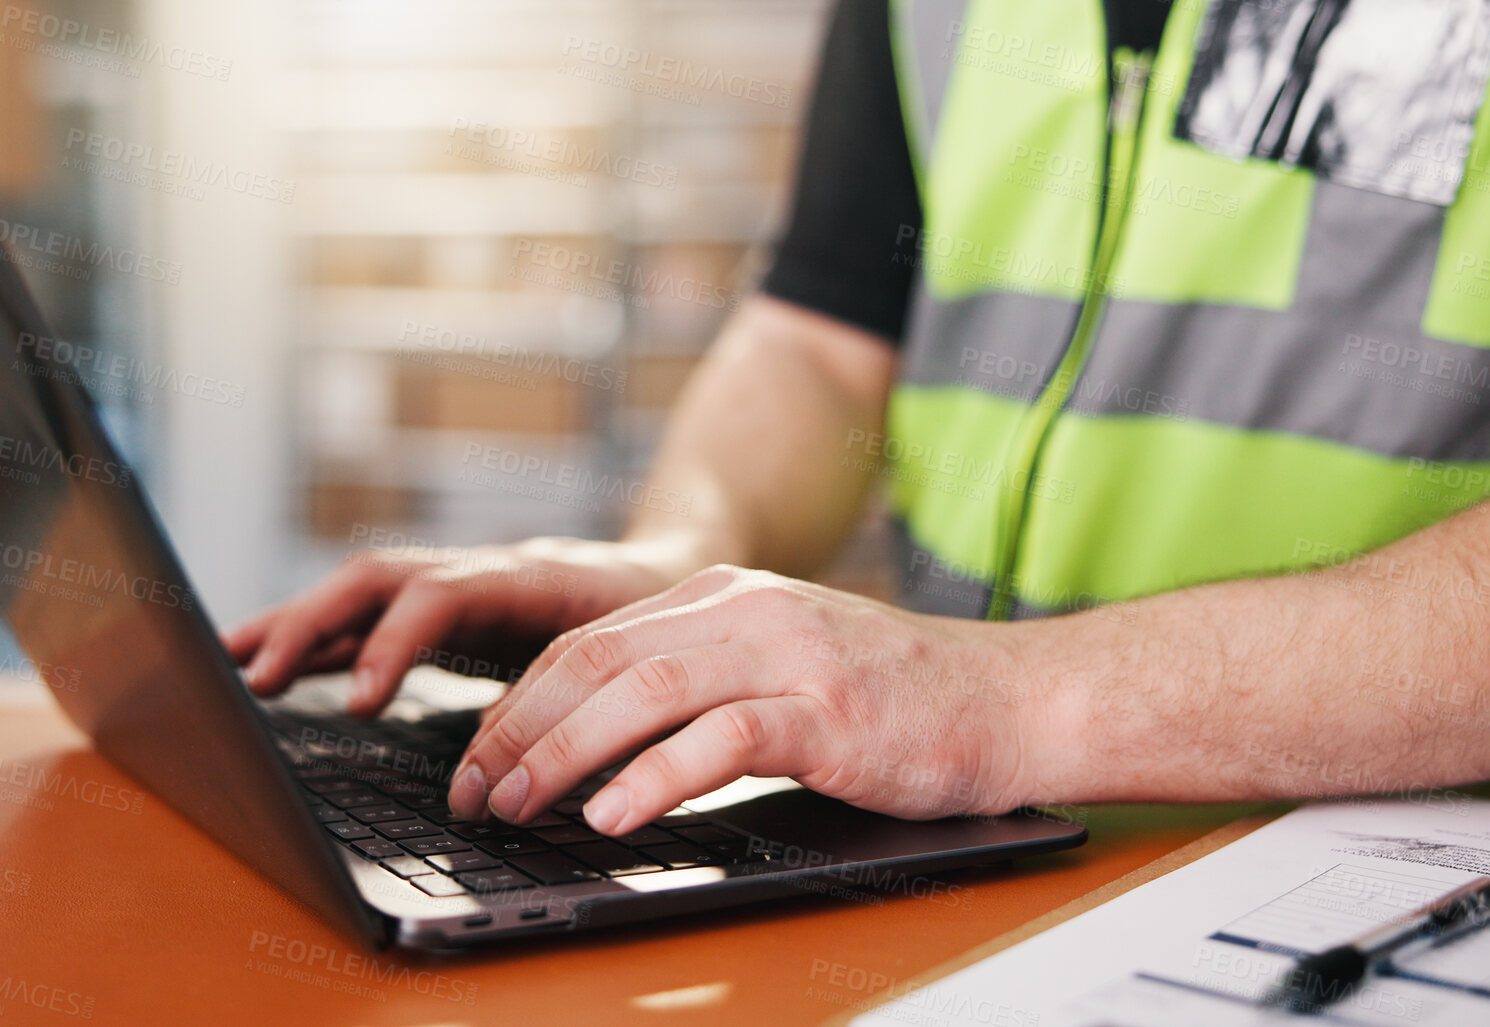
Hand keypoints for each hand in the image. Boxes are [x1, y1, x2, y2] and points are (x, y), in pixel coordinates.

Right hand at [225, 537, 687, 715]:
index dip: (391, 645)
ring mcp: (455, 582)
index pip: (439, 596)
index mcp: (527, 577)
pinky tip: (273, 665)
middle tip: (252, 678)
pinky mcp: (443, 606)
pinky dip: (317, 636)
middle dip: (309, 624)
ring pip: (360, 592)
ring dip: (294, 625)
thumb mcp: (631, 656)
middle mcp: (478, 570)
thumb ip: (570, 698)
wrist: (674, 567)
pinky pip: (369, 614)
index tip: (358, 702)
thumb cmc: (656, 617)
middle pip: (376, 580)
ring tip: (230, 664)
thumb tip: (508, 765)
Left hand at [446, 565, 1042, 835]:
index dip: (518, 701)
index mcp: (723, 596)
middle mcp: (744, 611)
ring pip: (639, 693)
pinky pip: (718, 739)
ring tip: (519, 803)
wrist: (1015, 699)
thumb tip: (597, 739)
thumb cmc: (897, 698)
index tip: (477, 756)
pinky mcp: (825, 710)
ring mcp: (785, 655)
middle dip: (518, 728)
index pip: (588, 640)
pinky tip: (613, 814)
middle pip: (593, 660)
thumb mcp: (782, 661)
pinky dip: (653, 779)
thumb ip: (699, 679)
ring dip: (563, 753)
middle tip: (474, 790)